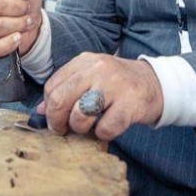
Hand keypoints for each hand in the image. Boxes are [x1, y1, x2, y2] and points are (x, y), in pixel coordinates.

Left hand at [38, 53, 163, 140]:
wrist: (155, 84)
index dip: (49, 107)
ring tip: (90, 126)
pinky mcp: (130, 103)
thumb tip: (40, 111)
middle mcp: (98, 69)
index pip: (53, 86)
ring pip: (80, 116)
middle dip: (58, 121)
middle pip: (61, 100)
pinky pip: (105, 128)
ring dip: (81, 129)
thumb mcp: (91, 78)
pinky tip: (109, 127)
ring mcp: (115, 85)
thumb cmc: (117, 85)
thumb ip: (67, 89)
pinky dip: (103, 134)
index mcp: (85, 61)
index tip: (54, 118)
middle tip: (63, 130)